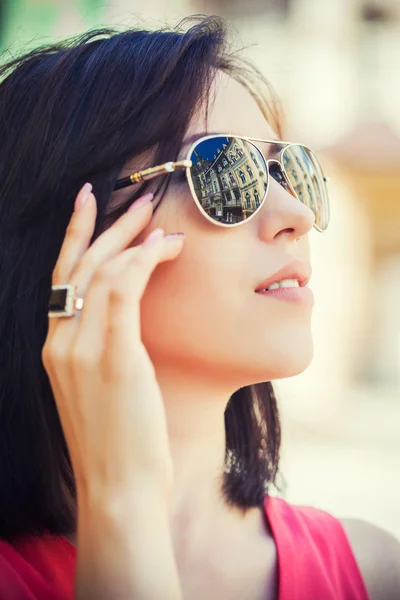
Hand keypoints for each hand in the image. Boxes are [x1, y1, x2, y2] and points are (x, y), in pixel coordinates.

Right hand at [42, 183, 183, 503]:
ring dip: (133, 239)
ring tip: (161, 220)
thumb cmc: (121, 442)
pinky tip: (166, 247)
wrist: (118, 490)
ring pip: (101, 272)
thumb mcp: (104, 389)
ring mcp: (81, 350)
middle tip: (138, 200)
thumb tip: (131, 319)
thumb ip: (106, 350)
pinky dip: (144, 262)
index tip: (92, 204)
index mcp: (57, 349)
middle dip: (108, 226)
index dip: (76, 236)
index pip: (62, 279)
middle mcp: (60, 343)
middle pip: (79, 266)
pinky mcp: (112, 359)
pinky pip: (123, 291)